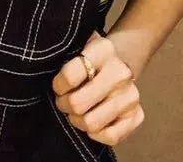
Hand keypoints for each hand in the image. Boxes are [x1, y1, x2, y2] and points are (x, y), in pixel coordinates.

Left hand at [52, 30, 143, 147]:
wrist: (118, 62)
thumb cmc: (88, 58)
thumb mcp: (76, 46)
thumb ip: (63, 54)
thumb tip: (45, 65)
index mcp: (104, 49)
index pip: (70, 76)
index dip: (58, 85)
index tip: (58, 85)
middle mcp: (121, 71)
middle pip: (78, 104)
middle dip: (65, 105)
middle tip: (63, 100)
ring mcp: (131, 94)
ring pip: (91, 123)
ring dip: (77, 120)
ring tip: (75, 110)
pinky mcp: (137, 114)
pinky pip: (110, 136)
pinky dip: (96, 133)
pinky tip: (92, 119)